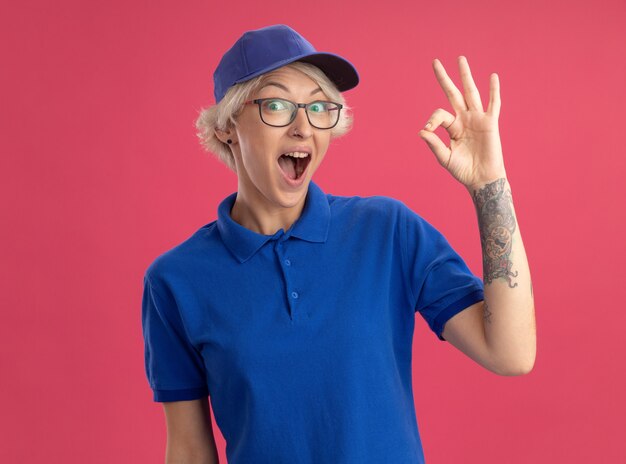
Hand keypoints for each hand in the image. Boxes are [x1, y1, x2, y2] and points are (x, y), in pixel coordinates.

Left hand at [418, 56, 506, 190]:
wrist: (482, 179)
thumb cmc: (463, 171)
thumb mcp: (445, 158)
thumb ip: (434, 145)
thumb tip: (421, 131)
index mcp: (452, 127)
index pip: (439, 114)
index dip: (432, 120)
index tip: (428, 131)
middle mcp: (464, 119)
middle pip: (453, 94)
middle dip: (444, 78)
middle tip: (434, 61)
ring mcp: (477, 119)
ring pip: (471, 92)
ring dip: (465, 76)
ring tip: (460, 59)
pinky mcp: (490, 123)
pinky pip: (493, 104)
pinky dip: (494, 90)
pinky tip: (493, 76)